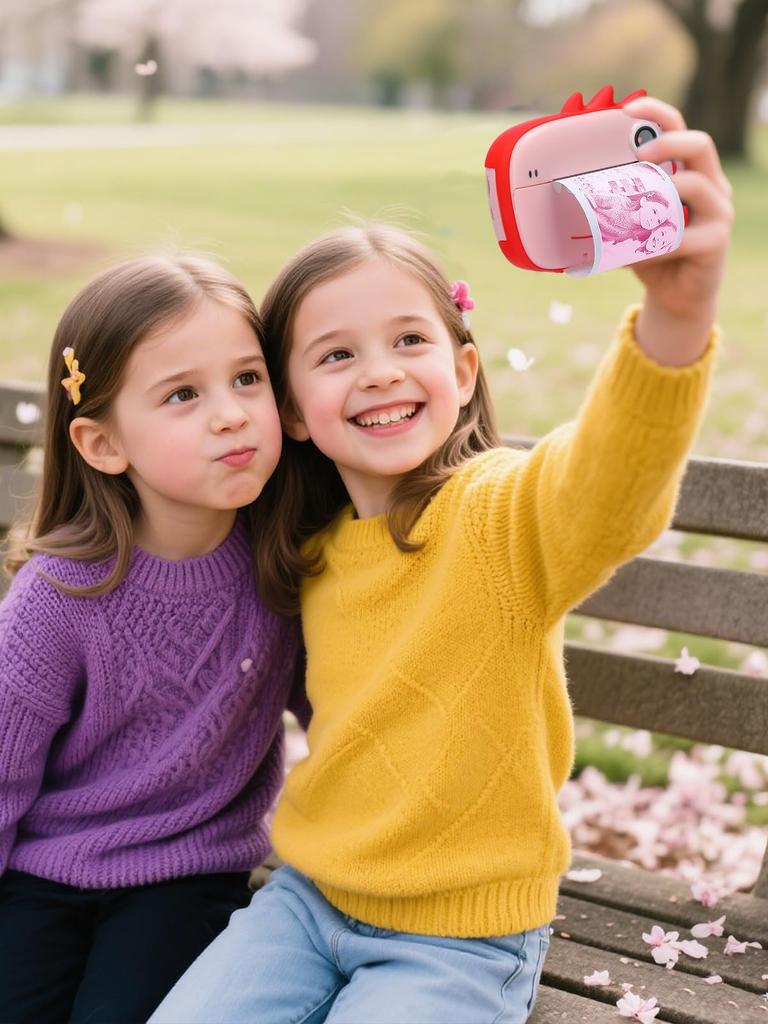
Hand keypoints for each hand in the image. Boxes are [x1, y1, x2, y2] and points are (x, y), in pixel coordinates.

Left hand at [622, 95, 732, 363]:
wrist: (676, 298)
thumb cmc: (652, 254)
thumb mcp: (630, 225)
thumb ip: (615, 208)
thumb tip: (563, 198)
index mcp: (690, 173)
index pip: (680, 129)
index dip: (657, 113)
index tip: (628, 108)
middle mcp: (712, 186)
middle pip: (700, 145)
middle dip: (667, 143)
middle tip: (638, 155)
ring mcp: (719, 213)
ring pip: (696, 187)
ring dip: (660, 195)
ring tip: (633, 211)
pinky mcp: (716, 242)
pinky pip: (683, 236)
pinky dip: (654, 245)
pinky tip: (634, 255)